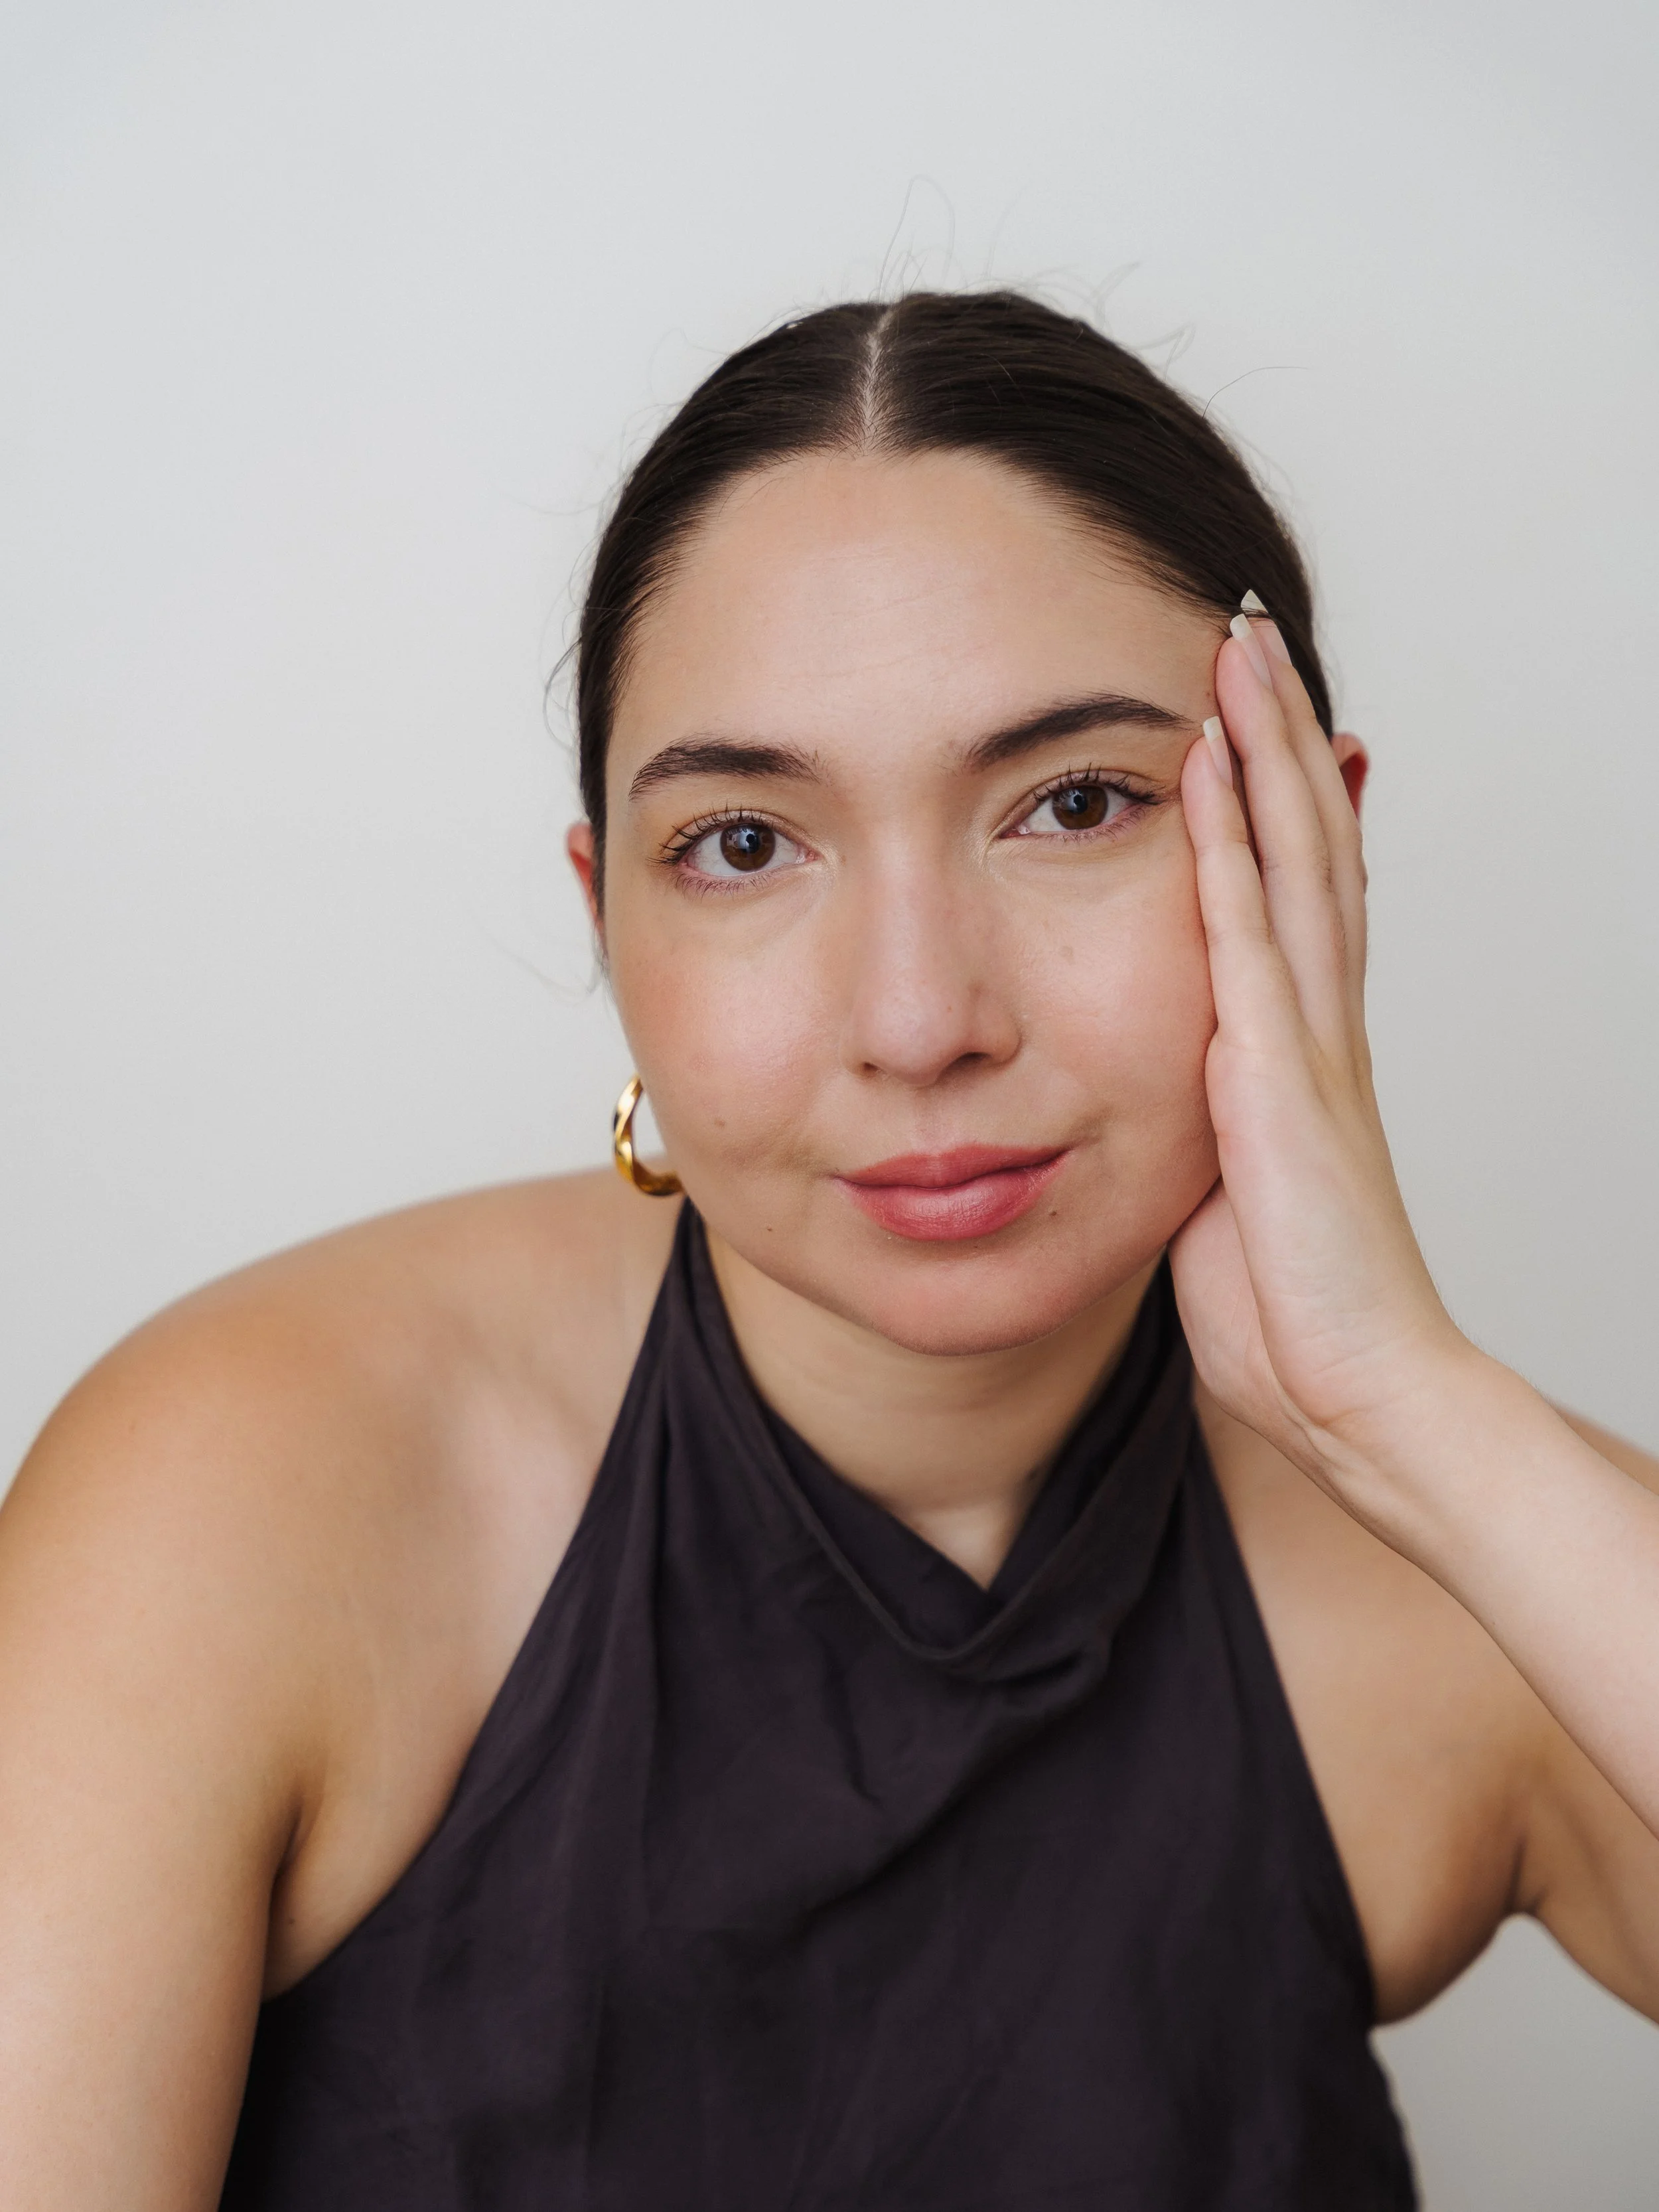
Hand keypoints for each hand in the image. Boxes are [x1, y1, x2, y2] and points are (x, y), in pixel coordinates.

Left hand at [1170, 605, 1466, 1507]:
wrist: (1353, 1390)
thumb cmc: (1288, 1311)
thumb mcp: (1229, 1190)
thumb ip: (1206, 1121)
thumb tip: (1163, 1092)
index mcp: (1300, 1048)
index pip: (1297, 888)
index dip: (1277, 793)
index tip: (1241, 712)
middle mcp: (1315, 1023)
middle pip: (1307, 843)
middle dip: (1276, 735)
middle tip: (1248, 633)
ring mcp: (1307, 1043)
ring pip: (1293, 861)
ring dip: (1262, 754)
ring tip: (1237, 654)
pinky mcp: (1280, 1080)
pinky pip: (1249, 940)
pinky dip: (1232, 849)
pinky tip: (1211, 773)